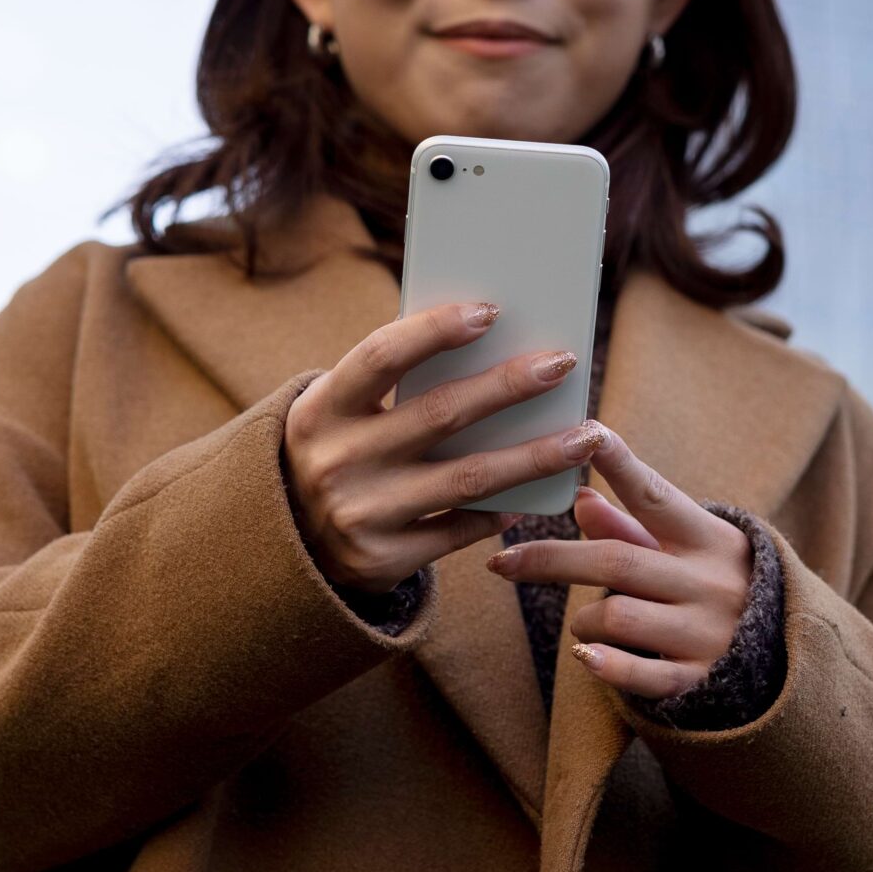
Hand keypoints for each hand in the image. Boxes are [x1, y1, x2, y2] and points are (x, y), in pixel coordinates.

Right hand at [283, 299, 606, 594]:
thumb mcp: (340, 414)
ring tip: (586, 436)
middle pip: (440, 415)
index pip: (380, 356)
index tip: (492, 310)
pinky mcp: (381, 561)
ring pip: (468, 479)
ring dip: (536, 456)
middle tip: (564, 363)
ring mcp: (359, 515)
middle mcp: (336, 461)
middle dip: (509, 386)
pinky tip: (535, 496)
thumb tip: (491, 342)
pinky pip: (460, 531)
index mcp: (321, 410)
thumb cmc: (337, 452)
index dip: (434, 330)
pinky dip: (501, 512)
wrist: (286, 547)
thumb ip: (393, 384)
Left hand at [485, 422, 752, 697]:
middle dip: (550, 559)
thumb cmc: (715, 586)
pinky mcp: (700, 678)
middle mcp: (709, 581)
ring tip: (585, 623)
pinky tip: (584, 655)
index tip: (588, 431)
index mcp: (707, 538)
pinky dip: (605, 664)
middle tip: (501, 562)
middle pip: (616, 560)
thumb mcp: (686, 549)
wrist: (786, 656)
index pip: (656, 494)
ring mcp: (707, 632)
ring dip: (584, 619)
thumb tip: (579, 498)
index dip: (622, 463)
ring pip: (618, 615)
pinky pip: (641, 674)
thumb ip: (632, 526)